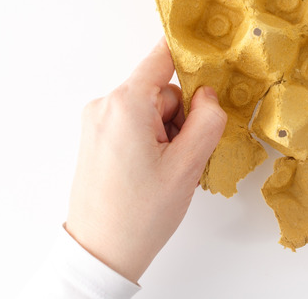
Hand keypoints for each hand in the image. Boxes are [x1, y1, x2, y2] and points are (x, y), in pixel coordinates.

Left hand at [65, 38, 226, 281]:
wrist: (100, 251)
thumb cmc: (139, 214)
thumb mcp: (188, 165)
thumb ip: (207, 120)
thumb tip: (208, 94)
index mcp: (125, 104)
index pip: (162, 56)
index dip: (190, 56)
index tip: (211, 58)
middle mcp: (105, 105)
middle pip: (160, 91)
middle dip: (179, 117)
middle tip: (182, 157)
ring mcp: (97, 122)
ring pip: (149, 110)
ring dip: (166, 133)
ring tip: (164, 171)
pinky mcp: (96, 138)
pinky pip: (134, 124)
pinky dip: (151, 141)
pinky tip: (152, 172)